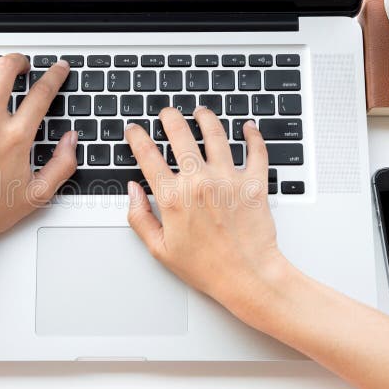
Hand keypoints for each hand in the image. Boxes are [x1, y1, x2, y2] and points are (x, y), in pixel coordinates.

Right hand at [125, 107, 290, 313]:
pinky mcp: (253, 183)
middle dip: (169, 118)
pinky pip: (255, 151)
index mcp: (172, 197)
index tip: (134, 130)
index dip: (137, 137)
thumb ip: (140, 217)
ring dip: (206, 118)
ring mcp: (227, 179)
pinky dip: (253, 136)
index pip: (148, 155)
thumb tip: (132, 191)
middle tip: (167, 113)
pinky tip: (248, 128)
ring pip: (215, 134)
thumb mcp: (159, 249)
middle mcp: (199, 181)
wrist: (247, 276)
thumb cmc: (206, 267)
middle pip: (180, 135)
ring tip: (200, 111)